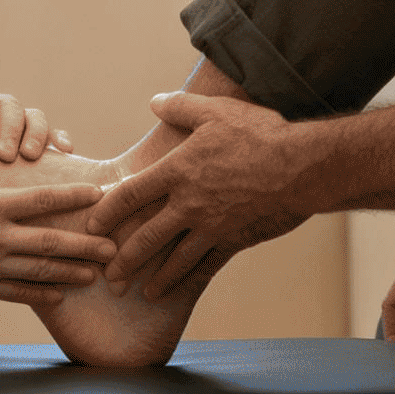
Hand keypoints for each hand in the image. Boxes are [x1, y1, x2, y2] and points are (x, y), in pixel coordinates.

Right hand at [0, 120, 116, 306]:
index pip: (39, 199)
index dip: (71, 196)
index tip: (98, 194)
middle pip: (50, 241)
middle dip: (85, 244)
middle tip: (115, 246)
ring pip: (40, 271)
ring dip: (72, 271)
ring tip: (97, 273)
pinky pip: (18, 293)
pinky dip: (42, 294)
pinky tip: (61, 295)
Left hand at [85, 92, 304, 298]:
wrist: (302, 166)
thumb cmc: (259, 133)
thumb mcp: (215, 112)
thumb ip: (180, 107)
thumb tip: (153, 102)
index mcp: (178, 171)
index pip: (130, 194)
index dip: (107, 211)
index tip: (92, 224)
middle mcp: (188, 203)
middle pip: (145, 236)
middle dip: (123, 257)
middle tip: (107, 273)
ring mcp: (211, 226)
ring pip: (172, 258)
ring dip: (153, 276)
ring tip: (139, 291)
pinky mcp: (234, 240)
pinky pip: (205, 265)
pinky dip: (188, 280)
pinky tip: (177, 290)